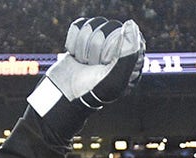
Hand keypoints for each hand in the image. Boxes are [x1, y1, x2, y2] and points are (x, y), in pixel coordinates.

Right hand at [28, 17, 144, 143]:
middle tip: (93, 65)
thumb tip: (131, 24)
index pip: (127, 35)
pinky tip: (76, 57)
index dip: (113, 46)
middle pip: (110, 27)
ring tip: (84, 62)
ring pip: (94, 25)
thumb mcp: (114, 78)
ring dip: (84, 46)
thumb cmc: (91, 92)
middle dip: (96, 47)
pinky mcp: (84, 41)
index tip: (104, 62)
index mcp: (132, 60)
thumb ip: (128, 54)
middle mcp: (119, 51)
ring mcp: (101, 45)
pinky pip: (80, 26)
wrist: (63, 96)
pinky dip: (74, 41)